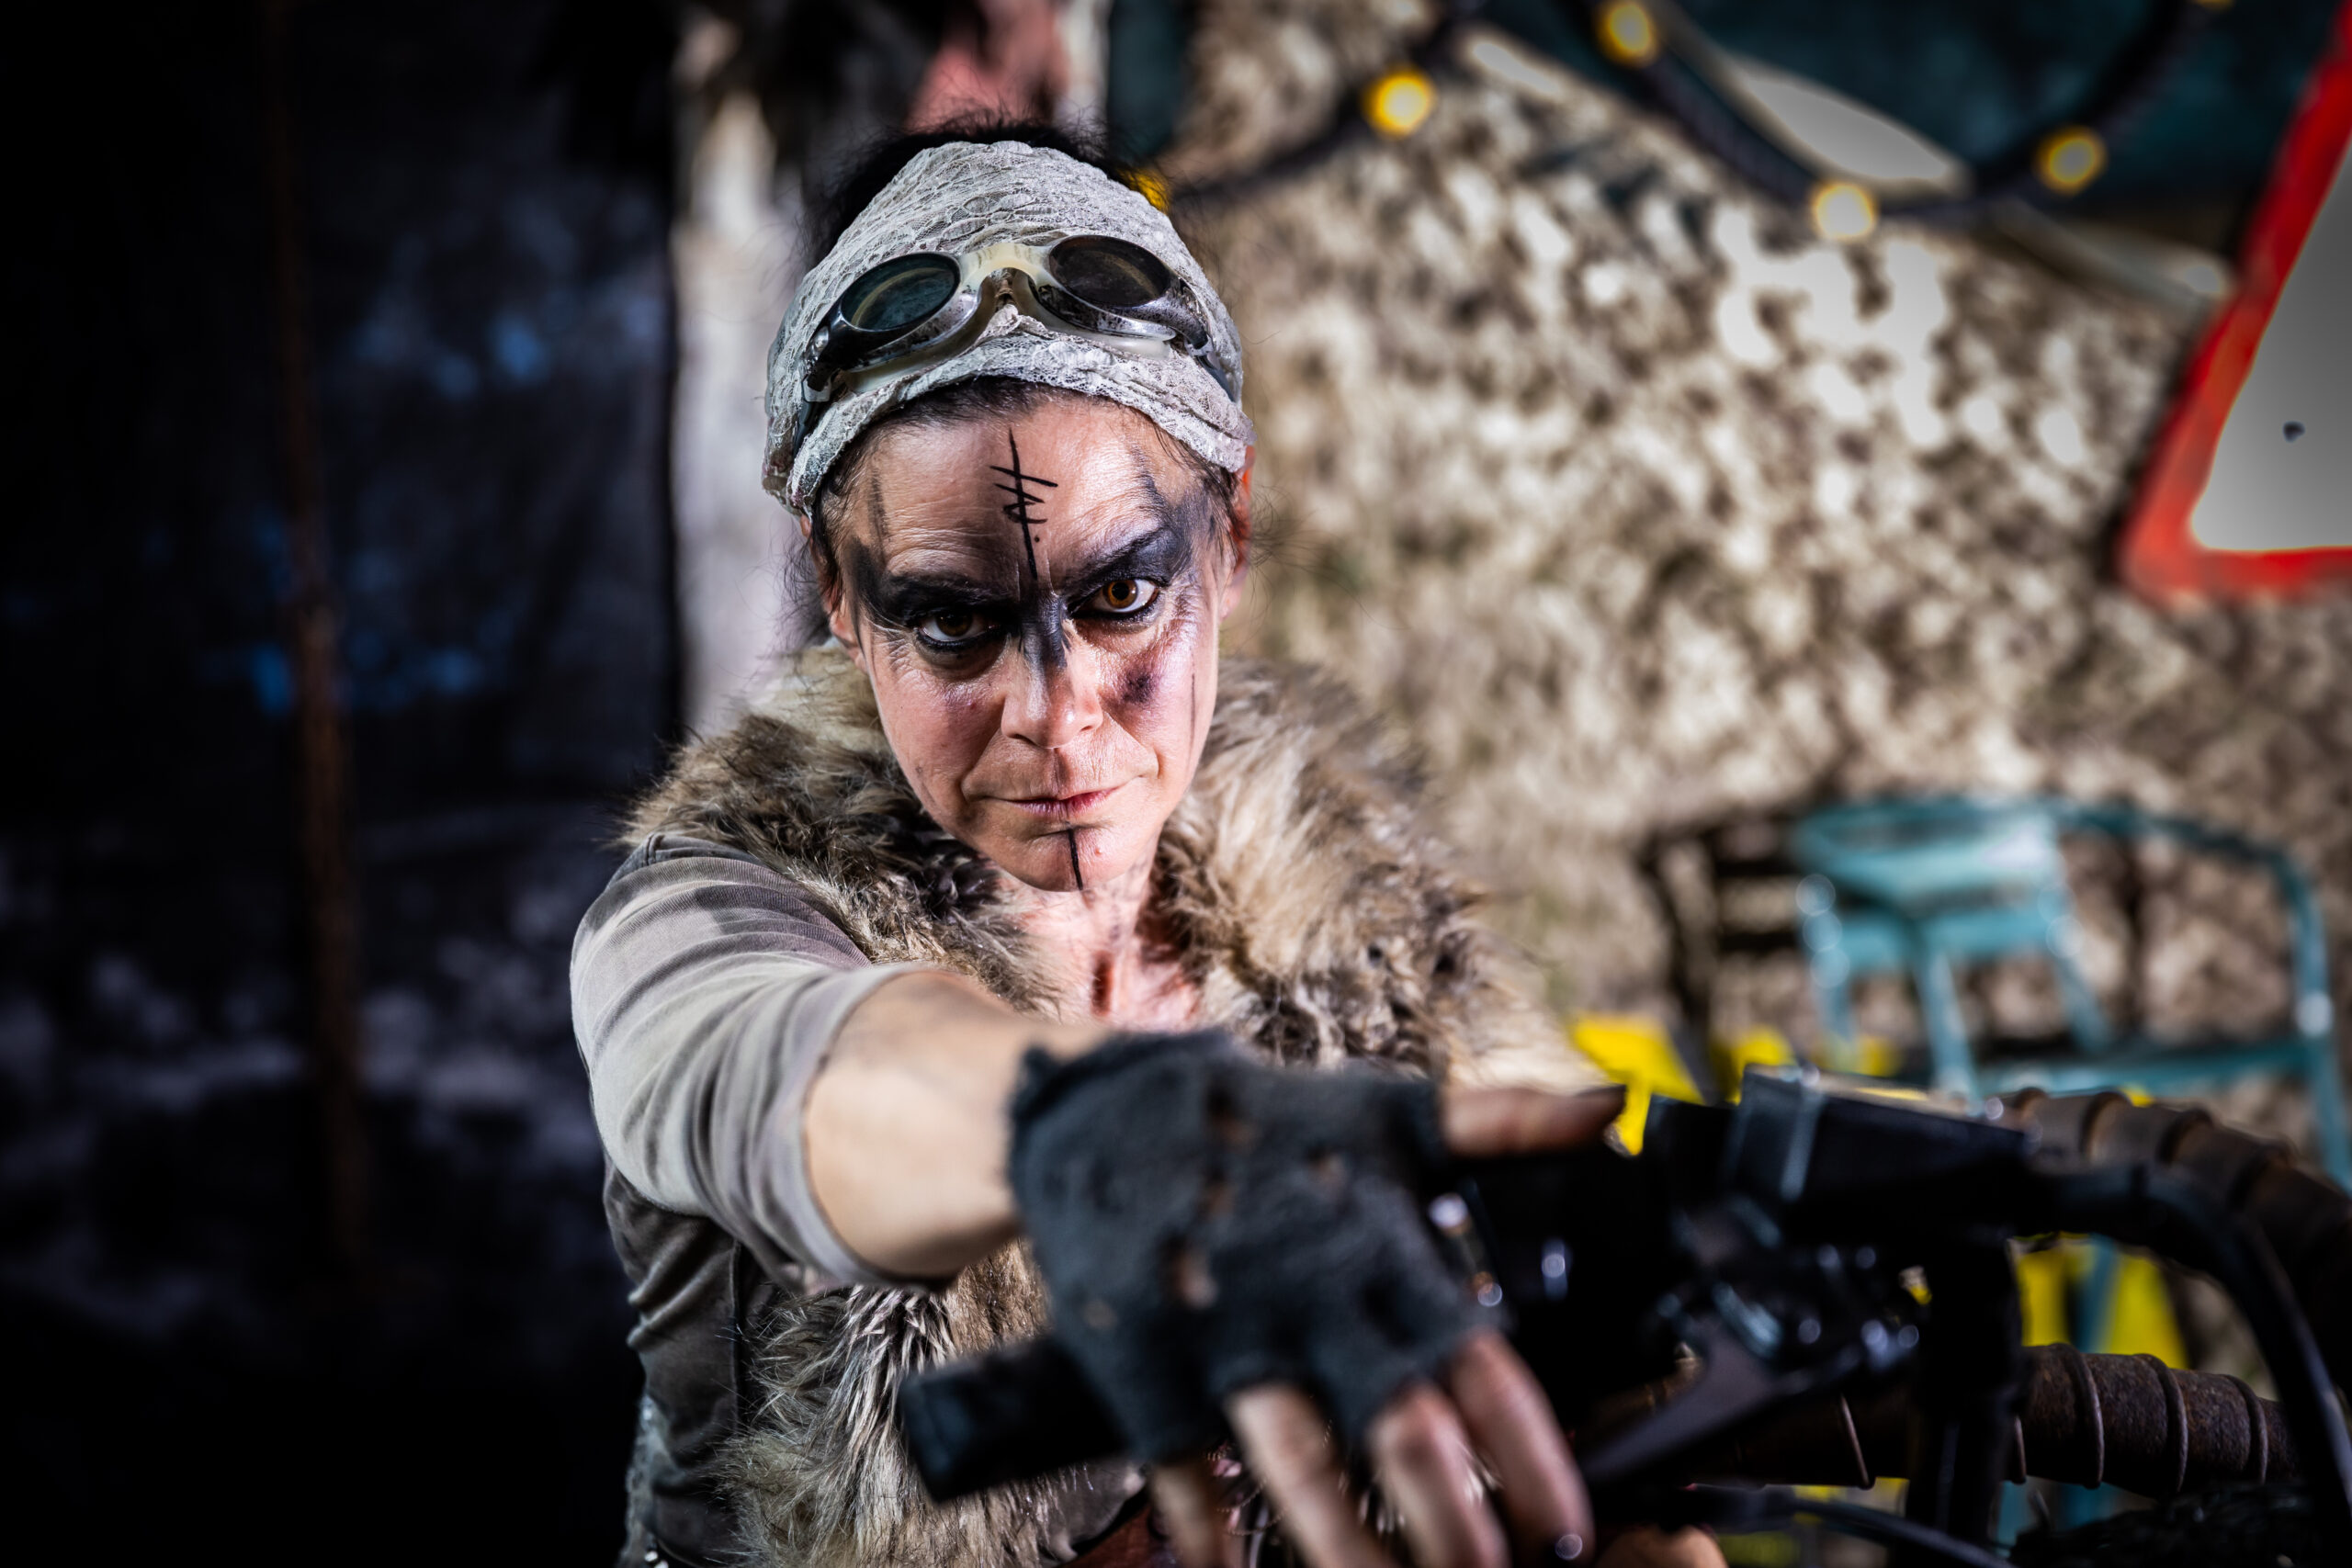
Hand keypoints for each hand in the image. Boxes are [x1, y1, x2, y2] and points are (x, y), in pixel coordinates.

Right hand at [1140, 1084, 1628, 1567]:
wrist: (1105, 1105)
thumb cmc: (1265, 1127)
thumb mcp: (1389, 1114)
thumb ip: (1506, 1122)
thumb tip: (1612, 1105)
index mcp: (1379, 1252)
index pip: (1478, 1367)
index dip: (1529, 1457)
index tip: (1567, 1534)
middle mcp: (1311, 1300)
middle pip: (1398, 1427)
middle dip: (1453, 1524)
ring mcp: (1226, 1338)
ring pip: (1295, 1461)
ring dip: (1345, 1548)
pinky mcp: (1147, 1364)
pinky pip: (1180, 1467)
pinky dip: (1203, 1533)